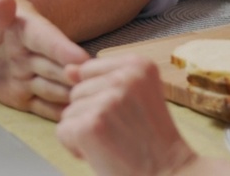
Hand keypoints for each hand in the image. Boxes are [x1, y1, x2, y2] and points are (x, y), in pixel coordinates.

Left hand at [0, 0, 90, 119]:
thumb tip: (4, 6)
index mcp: (24, 26)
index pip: (45, 38)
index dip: (62, 49)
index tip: (81, 59)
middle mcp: (34, 52)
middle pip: (58, 68)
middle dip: (75, 80)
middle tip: (91, 92)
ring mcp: (30, 74)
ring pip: (55, 89)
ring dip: (70, 99)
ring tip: (86, 112)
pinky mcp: (23, 94)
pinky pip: (42, 107)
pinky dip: (56, 114)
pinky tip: (71, 123)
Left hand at [57, 55, 197, 175]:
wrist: (167, 172)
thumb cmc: (150, 140)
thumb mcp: (134, 97)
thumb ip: (101, 80)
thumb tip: (67, 70)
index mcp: (139, 65)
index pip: (89, 70)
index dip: (98, 96)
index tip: (124, 113)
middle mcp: (124, 78)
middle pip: (77, 91)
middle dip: (90, 115)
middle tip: (120, 132)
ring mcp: (107, 101)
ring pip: (68, 113)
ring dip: (84, 132)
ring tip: (113, 142)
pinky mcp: (91, 125)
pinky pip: (62, 131)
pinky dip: (76, 148)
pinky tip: (102, 152)